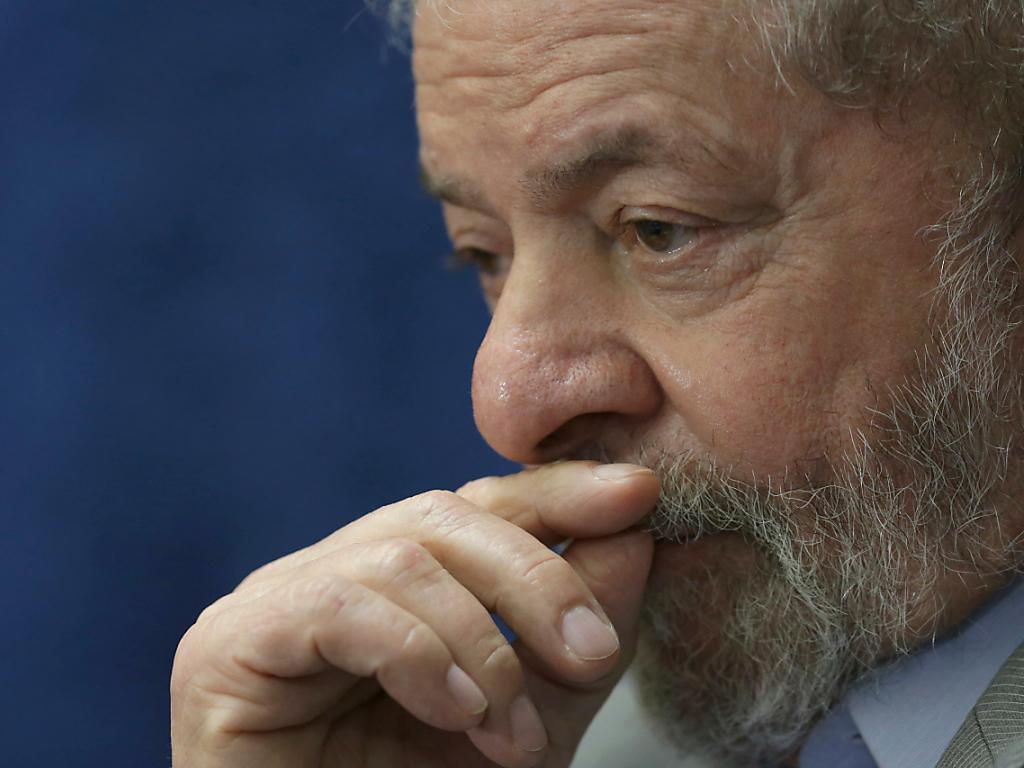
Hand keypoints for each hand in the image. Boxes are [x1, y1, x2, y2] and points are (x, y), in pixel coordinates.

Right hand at [170, 461, 658, 767]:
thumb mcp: (532, 718)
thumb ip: (578, 631)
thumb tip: (635, 527)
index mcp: (395, 584)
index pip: (477, 505)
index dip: (557, 492)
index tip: (640, 494)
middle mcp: (331, 574)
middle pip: (443, 515)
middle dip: (535, 577)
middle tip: (592, 656)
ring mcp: (272, 600)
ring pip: (399, 556)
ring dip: (478, 644)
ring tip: (511, 737)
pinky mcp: (227, 644)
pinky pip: (335, 605)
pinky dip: (414, 651)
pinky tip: (453, 710)